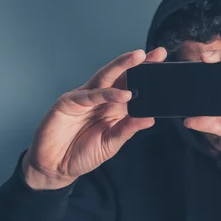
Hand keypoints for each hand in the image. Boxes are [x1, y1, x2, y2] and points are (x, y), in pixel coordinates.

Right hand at [22, 47, 167, 189]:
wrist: (56, 167)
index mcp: (113, 107)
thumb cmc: (83, 154)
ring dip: (123, 66)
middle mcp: (100, 98)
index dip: (146, 75)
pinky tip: (123, 94)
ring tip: (140, 59)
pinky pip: (90, 95)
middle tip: (158, 53)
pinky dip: (106, 94)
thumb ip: (128, 130)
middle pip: (121, 76)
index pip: (132, 86)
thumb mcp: (111, 144)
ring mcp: (84, 98)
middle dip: (138, 63)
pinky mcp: (69, 102)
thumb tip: (150, 119)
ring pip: (105, 77)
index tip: (164, 64)